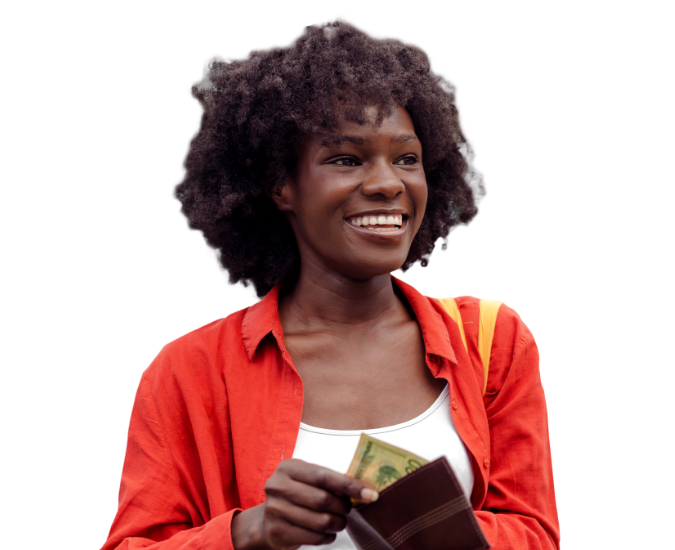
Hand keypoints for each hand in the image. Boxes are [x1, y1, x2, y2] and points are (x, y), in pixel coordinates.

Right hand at [258, 458, 377, 549]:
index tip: (371, 494)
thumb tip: (367, 490)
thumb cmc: (298, 495)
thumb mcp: (308, 480)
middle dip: (343, 507)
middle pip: (323, 499)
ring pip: (320, 521)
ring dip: (338, 524)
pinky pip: (313, 537)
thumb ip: (332, 481)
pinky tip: (328, 532)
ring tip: (339, 522)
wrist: (268, 520)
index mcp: (288, 467)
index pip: (324, 476)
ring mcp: (274, 509)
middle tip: (348, 509)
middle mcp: (277, 486)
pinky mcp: (276, 531)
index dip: (349, 485)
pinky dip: (327, 536)